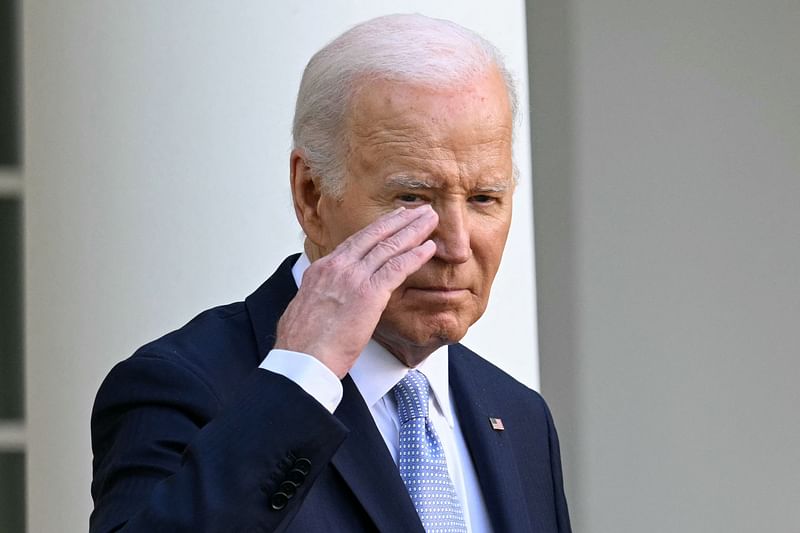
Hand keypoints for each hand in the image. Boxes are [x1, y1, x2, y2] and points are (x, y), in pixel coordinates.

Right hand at [274, 205, 438, 377]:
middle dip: (400, 220)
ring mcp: (353, 278)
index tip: (393, 219)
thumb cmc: (302, 345)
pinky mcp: (368, 294)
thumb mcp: (304, 309)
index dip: (377, 229)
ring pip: (389, 246)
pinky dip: (416, 256)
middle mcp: (337, 267)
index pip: (354, 242)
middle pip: (374, 235)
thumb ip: (319, 297)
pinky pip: (397, 268)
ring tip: (431, 219)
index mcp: (321, 270)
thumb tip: (322, 301)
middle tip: (419, 210)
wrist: (301, 358)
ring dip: (414, 231)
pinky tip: (430, 248)